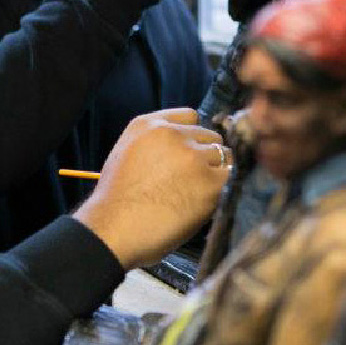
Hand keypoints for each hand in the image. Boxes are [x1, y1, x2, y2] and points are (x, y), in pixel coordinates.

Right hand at [73, 108, 229, 268]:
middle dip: (205, 155)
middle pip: (210, 136)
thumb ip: (154, 143)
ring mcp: (193, 156)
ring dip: (215, 172)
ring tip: (195, 193)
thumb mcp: (126, 154)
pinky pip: (230, 177)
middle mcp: (173, 134)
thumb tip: (181, 148)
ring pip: (224, 155)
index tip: (188, 152)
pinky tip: (202, 202)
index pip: (190, 116)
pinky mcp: (210, 181)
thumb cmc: (116, 201)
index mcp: (148, 124)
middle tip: (192, 180)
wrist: (115, 228)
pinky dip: (222, 189)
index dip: (192, 136)